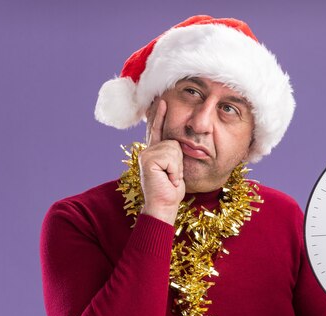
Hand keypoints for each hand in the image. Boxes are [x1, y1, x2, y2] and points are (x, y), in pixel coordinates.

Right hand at [139, 99, 185, 224]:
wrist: (164, 205)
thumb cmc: (171, 190)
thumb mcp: (175, 168)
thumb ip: (173, 153)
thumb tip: (179, 142)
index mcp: (153, 151)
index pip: (157, 129)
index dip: (159, 115)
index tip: (162, 100)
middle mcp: (147, 151)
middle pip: (173, 141)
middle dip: (178, 161)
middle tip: (172, 177)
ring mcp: (146, 155)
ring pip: (174, 148)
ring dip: (177, 167)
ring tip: (170, 178)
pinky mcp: (148, 160)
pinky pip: (171, 156)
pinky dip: (174, 170)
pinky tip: (167, 179)